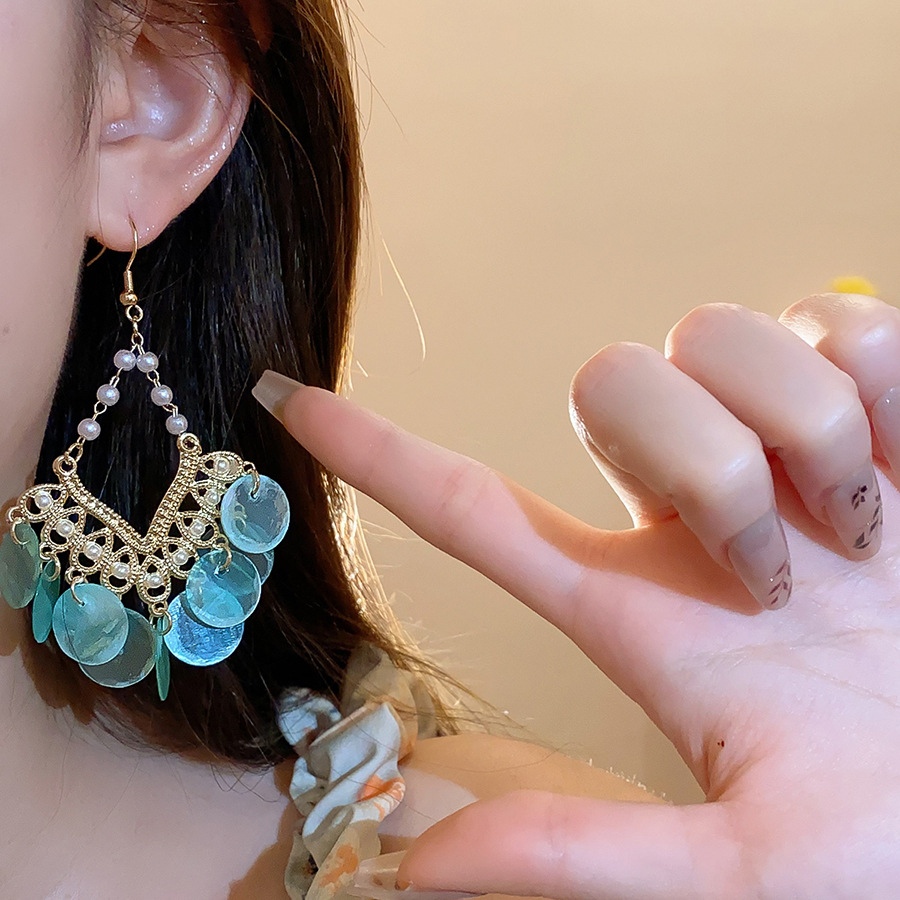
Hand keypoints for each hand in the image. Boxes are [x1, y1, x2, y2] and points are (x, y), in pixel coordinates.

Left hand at [268, 294, 899, 899]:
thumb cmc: (890, 834)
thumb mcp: (752, 866)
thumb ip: (592, 858)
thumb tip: (421, 867)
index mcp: (639, 606)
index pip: (473, 510)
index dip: (377, 456)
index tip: (286, 401)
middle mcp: (686, 509)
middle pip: (605, 385)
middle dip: (695, 458)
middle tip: (782, 568)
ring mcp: (774, 447)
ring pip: (716, 337)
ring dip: (800, 430)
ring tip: (864, 526)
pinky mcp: (875, 403)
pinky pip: (837, 321)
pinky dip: (878, 381)